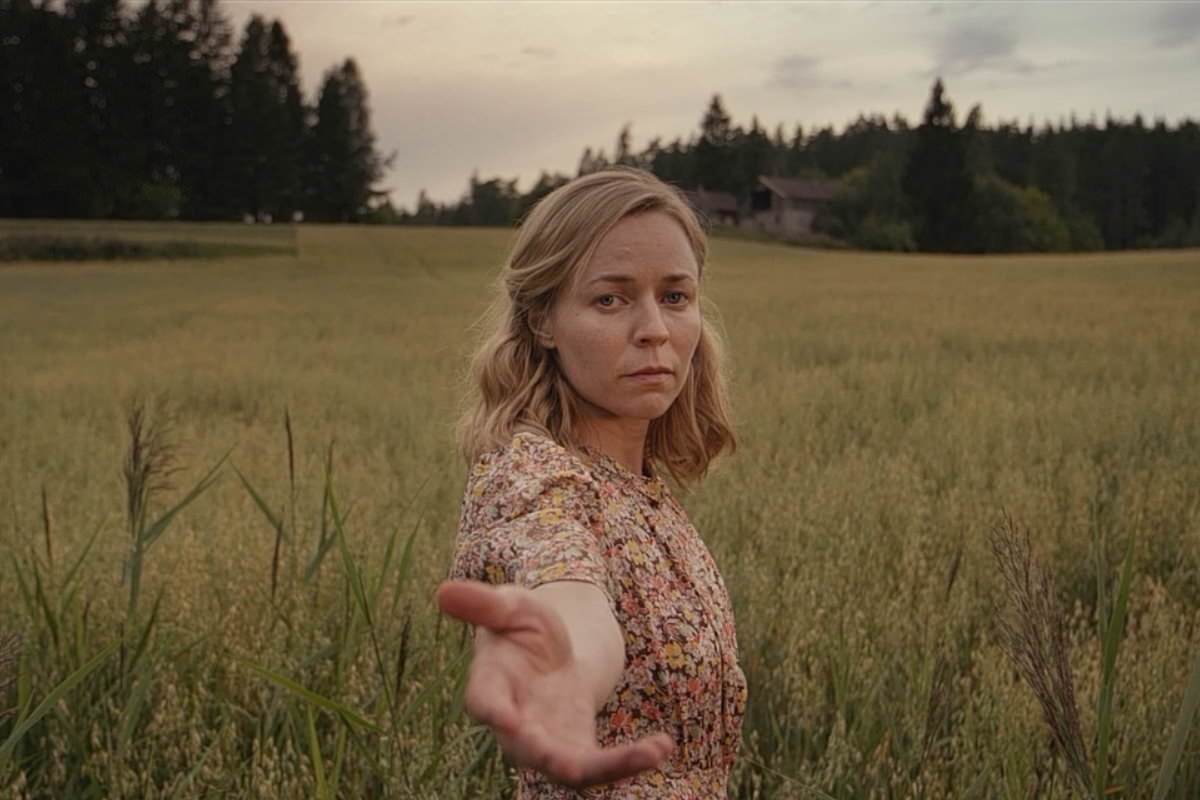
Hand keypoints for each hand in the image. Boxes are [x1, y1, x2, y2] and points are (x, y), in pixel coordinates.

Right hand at [436, 579, 673, 787]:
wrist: (552, 652)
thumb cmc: (522, 625)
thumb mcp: (510, 604)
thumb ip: (484, 604)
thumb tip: (444, 590)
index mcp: (490, 684)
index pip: (484, 701)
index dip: (493, 711)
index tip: (504, 719)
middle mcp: (514, 723)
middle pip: (524, 749)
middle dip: (547, 757)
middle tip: (570, 766)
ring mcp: (546, 742)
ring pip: (569, 768)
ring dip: (607, 768)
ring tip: (648, 755)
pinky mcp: (577, 748)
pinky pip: (600, 765)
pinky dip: (630, 760)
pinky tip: (662, 746)